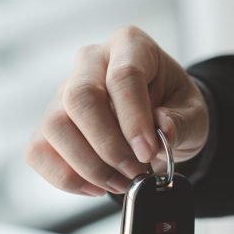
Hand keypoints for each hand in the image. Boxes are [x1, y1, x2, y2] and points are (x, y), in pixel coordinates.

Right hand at [25, 26, 208, 196]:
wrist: (159, 121)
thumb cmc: (173, 108)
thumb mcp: (194, 113)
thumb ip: (182, 123)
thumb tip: (162, 134)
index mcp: (130, 46)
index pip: (123, 76)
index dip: (134, 119)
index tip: (148, 152)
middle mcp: (91, 63)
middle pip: (80, 98)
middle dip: (108, 146)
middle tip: (135, 172)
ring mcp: (64, 92)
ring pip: (55, 126)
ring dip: (89, 166)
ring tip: (122, 182)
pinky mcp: (51, 124)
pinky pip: (40, 151)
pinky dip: (66, 177)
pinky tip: (96, 186)